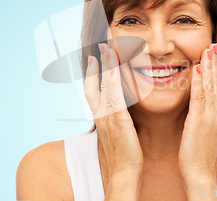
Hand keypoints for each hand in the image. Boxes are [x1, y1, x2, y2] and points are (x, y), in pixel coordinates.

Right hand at [85, 43, 143, 197]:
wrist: (123, 173)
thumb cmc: (123, 153)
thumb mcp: (117, 130)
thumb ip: (117, 116)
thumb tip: (121, 106)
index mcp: (101, 116)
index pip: (93, 89)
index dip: (92, 72)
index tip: (94, 56)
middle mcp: (101, 114)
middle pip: (94, 83)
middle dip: (96, 63)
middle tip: (99, 45)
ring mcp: (108, 117)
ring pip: (104, 87)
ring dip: (105, 67)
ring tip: (106, 48)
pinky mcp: (119, 122)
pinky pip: (115, 98)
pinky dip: (114, 82)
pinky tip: (116, 69)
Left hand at [178, 43, 216, 188]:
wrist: (200, 172)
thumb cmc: (198, 154)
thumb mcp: (203, 131)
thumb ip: (202, 115)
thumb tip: (199, 104)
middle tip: (214, 45)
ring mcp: (210, 117)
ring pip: (212, 87)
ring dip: (210, 67)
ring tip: (208, 50)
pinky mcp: (200, 122)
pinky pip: (201, 98)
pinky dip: (201, 82)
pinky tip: (198, 69)